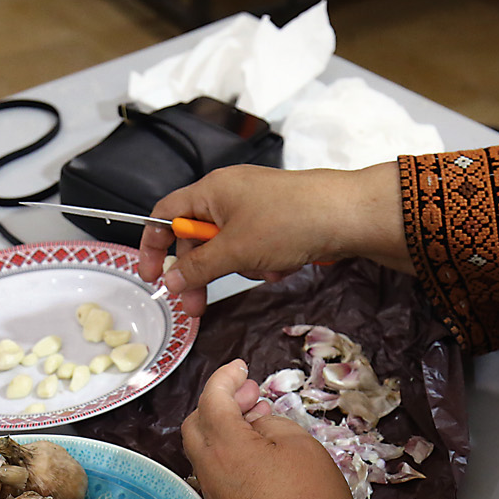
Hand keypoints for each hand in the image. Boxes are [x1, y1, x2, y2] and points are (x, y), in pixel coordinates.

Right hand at [137, 162, 412, 316]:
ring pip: (228, 248)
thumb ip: (198, 267)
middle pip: (196, 238)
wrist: (347, 215)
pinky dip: (264, 263)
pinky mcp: (278, 221)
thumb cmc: (289, 222)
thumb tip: (171, 280)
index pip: (165, 214)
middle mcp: (229, 194)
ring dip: (241, 267)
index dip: (153, 245)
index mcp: (211, 191)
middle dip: (200, 272)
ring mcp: (255, 207)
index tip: (151, 277)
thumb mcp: (235, 250)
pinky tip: (283, 266)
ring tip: (266, 269)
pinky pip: (255, 248)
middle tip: (196, 307)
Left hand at [181, 360, 370, 498]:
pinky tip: (256, 449)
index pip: (212, 398)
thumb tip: (257, 424)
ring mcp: (212, 490)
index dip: (226, 377)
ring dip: (224, 426)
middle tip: (250, 393)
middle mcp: (209, 467)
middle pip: (196, 422)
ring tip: (257, 419)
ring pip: (203, 446)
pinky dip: (227, 449)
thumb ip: (272, 423)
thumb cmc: (311, 498)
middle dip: (219, 400)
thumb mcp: (300, 444)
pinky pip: (214, 468)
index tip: (241, 367)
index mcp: (225, 444)